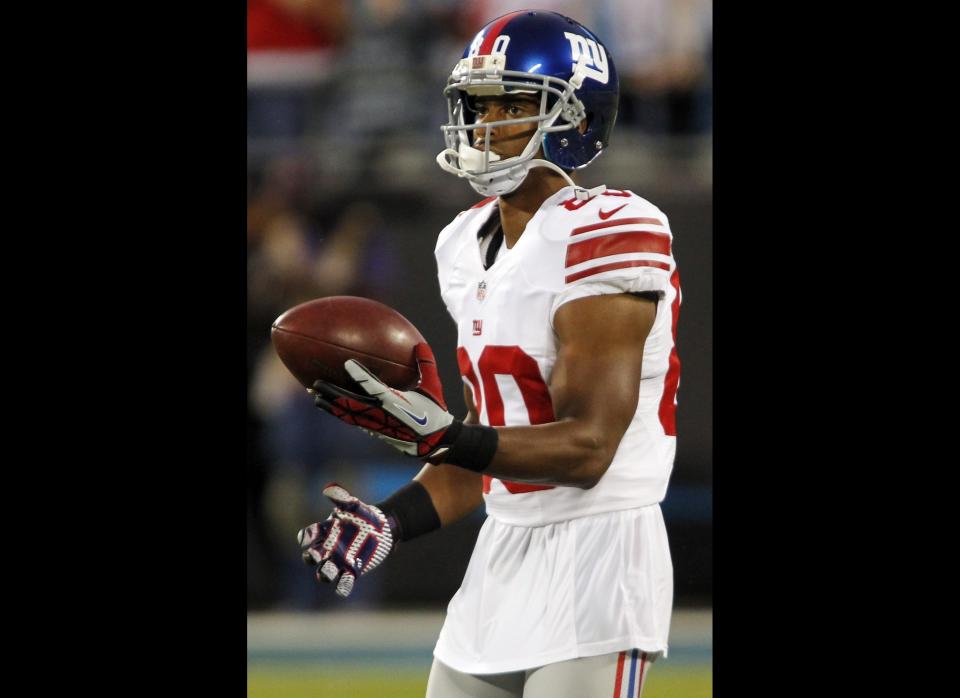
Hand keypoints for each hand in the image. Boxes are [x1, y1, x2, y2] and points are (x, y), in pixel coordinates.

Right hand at [297, 483, 393, 597]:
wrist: (382, 528)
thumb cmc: (364, 515)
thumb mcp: (353, 505)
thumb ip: (341, 498)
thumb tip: (330, 488)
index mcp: (325, 532)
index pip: (308, 536)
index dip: (306, 537)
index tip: (307, 537)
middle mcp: (328, 549)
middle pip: (312, 557)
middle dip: (311, 557)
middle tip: (315, 555)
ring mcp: (338, 562)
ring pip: (324, 573)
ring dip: (324, 574)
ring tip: (329, 571)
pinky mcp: (352, 572)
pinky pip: (343, 583)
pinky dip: (342, 586)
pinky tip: (344, 585)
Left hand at [312, 342, 456, 459]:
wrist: (434, 441)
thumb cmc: (434, 412)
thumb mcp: (433, 388)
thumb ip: (426, 366)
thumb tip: (421, 344)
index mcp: (396, 402)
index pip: (374, 387)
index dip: (360, 376)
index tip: (347, 364)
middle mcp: (382, 414)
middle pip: (352, 403)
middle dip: (333, 393)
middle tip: (316, 383)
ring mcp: (376, 424)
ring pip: (349, 414)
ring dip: (331, 406)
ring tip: (315, 396)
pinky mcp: (374, 431)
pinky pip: (353, 421)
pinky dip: (340, 414)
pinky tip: (330, 408)